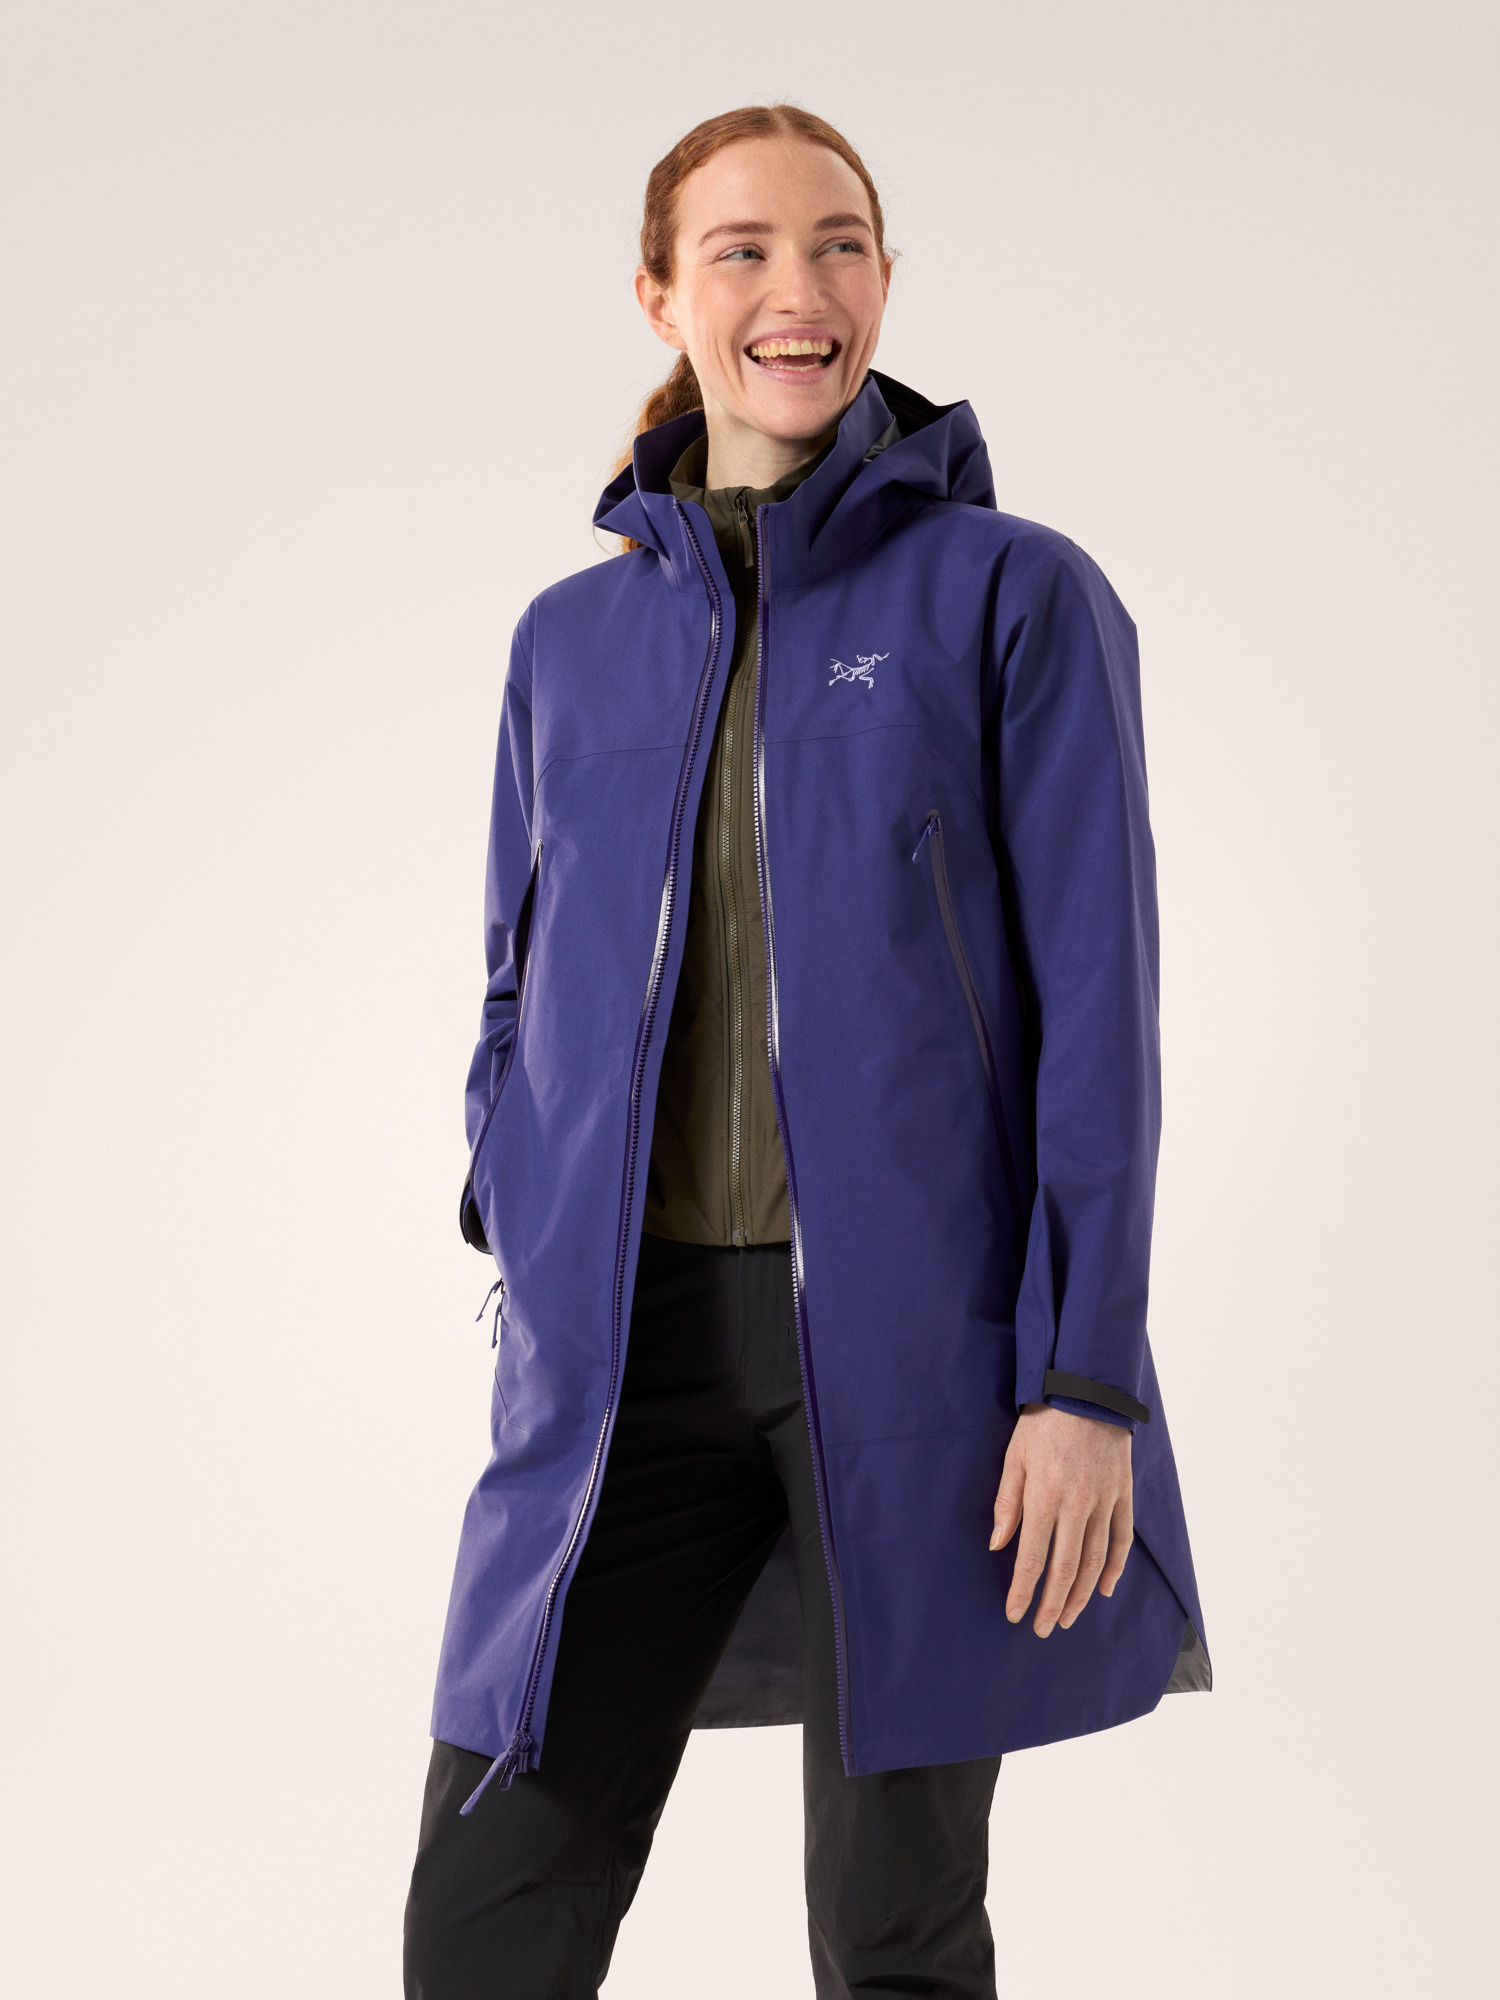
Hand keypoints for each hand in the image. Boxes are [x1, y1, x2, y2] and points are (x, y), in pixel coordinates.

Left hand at [989, 1402, 1133, 1635]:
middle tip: (1043, 1628)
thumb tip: (997, 1545)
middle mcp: (1076, 1506)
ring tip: (1067, 1617)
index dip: (1023, 1591)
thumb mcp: (1014, 1457)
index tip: (1015, 1615)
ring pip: (1095, 1562)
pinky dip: (1114, 1569)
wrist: (1087, 1392)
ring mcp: (1104, 1502)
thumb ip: (1007, 1503)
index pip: (1031, 1558)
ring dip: (1081, 1595)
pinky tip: (1105, 1590)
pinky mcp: (1123, 1496)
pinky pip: (1121, 1541)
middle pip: (1065, 1569)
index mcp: (1043, 1497)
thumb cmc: (1043, 1423)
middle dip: (1051, 1604)